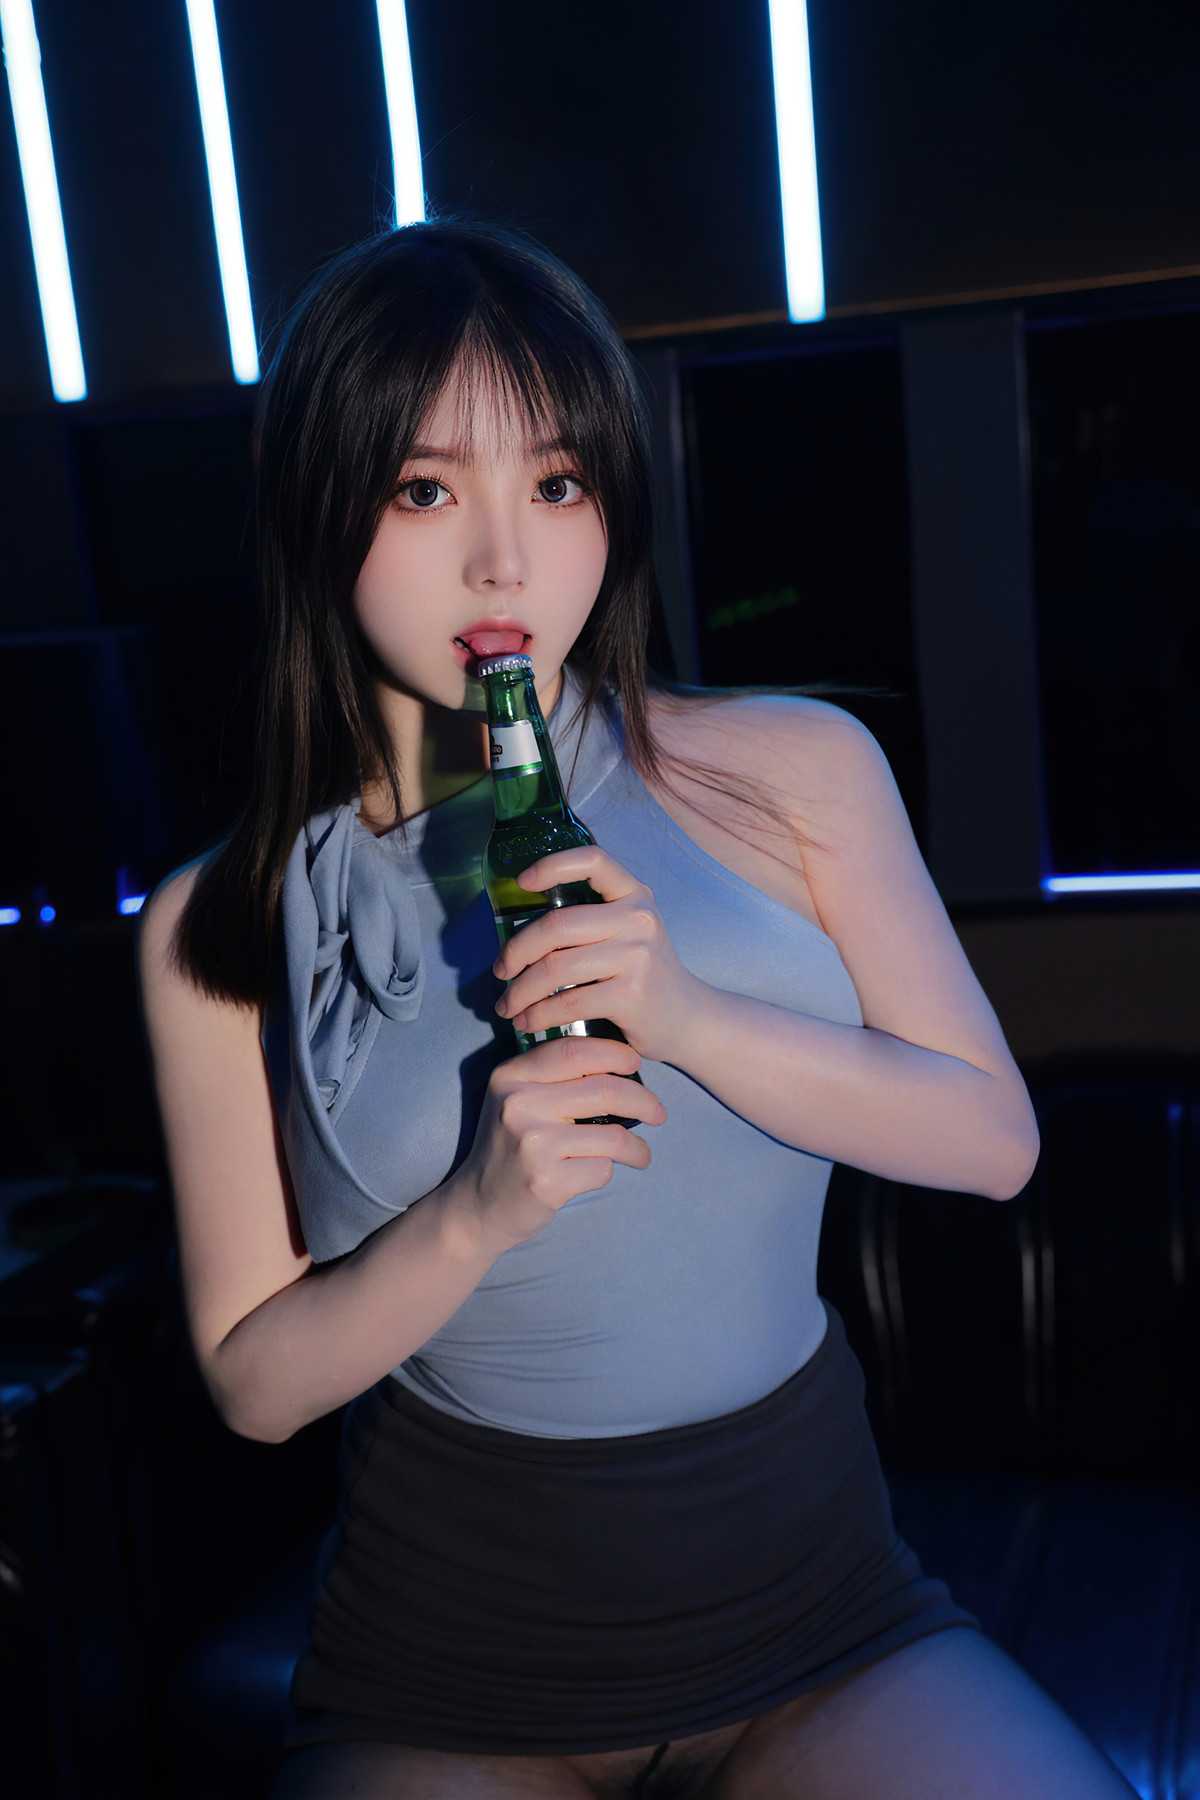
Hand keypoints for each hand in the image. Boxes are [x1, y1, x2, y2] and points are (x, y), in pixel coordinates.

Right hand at [457, 1036, 666, 1257]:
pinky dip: (608, 1172)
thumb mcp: (517, 1098)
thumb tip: (621, 1061)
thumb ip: (555, 1076)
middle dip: (643, 1102)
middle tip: (658, 1113)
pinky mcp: (546, 1181)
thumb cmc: (510, 1145)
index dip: (615, 1053)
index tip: (635, 1065)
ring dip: (637, 1147)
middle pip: (605, 1090)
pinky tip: (596, 1173)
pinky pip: (602, 1169)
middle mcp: (518, 1104)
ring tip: (640, 1154)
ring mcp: (532, 1144)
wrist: (478, 1203)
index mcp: (511, 1076)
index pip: (575, 1050)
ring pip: (612, 1135)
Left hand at [491, 845, 706, 1065]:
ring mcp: (637, 956)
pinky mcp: (631, 994)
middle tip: (500, 972)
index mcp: (633, 894)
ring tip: (508, 1006)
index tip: (521, 883)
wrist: (687, 1018)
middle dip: (516, 951)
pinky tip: (528, 1023)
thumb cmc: (644, 974)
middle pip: (557, 925)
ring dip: (520, 992)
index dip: (552, 866)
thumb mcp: (628, 932)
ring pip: (555, 967)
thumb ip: (589, 919)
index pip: (592, 861)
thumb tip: (519, 924)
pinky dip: (539, 1016)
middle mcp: (638, 918)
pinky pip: (568, 1001)